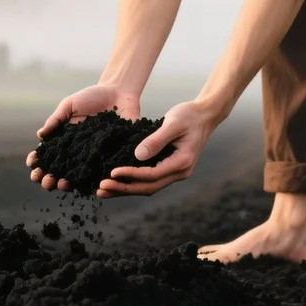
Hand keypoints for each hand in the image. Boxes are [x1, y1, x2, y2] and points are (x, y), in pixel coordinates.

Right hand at [27, 84, 139, 191]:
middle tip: (46, 181)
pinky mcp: (111, 159)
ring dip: (67, 185)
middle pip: (59, 171)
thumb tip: (40, 135)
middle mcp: (77, 153)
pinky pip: (101, 174)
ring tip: (62, 185)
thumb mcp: (70, 105)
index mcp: (64, 141)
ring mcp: (93, 158)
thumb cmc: (92, 97)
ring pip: (78, 177)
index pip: (48, 156)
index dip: (38, 162)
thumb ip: (56, 120)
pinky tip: (87, 186)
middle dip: (49, 179)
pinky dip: (94, 183)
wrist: (120, 93)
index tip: (32, 165)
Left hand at [97, 99, 222, 197]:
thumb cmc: (189, 115)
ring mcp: (175, 173)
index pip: (152, 175)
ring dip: (125, 189)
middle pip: (148, 188)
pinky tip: (116, 181)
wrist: (204, 115)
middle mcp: (180, 173)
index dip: (130, 174)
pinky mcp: (169, 169)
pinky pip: (149, 180)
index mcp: (181, 162)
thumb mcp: (172, 123)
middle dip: (123, 188)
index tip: (111, 172)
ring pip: (147, 187)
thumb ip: (156, 139)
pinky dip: (132, 182)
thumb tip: (137, 156)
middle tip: (101, 188)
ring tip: (103, 190)